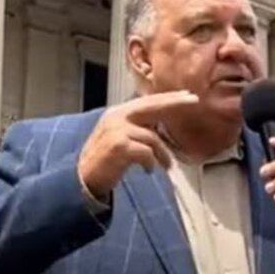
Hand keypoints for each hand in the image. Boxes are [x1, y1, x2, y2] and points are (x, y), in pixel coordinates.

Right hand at [77, 91, 199, 197]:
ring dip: (163, 154)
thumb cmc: (104, 160)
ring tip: (166, 165)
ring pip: (152, 137)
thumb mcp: (120, 137)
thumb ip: (138, 128)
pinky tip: (148, 170)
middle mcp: (116, 117)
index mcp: (118, 113)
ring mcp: (116, 131)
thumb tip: (160, 125)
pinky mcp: (118, 146)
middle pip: (151, 106)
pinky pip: (146, 152)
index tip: (187, 95)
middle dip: (174, 103)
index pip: (147, 101)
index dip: (168, 98)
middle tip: (192, 100)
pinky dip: (151, 163)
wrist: (82, 178)